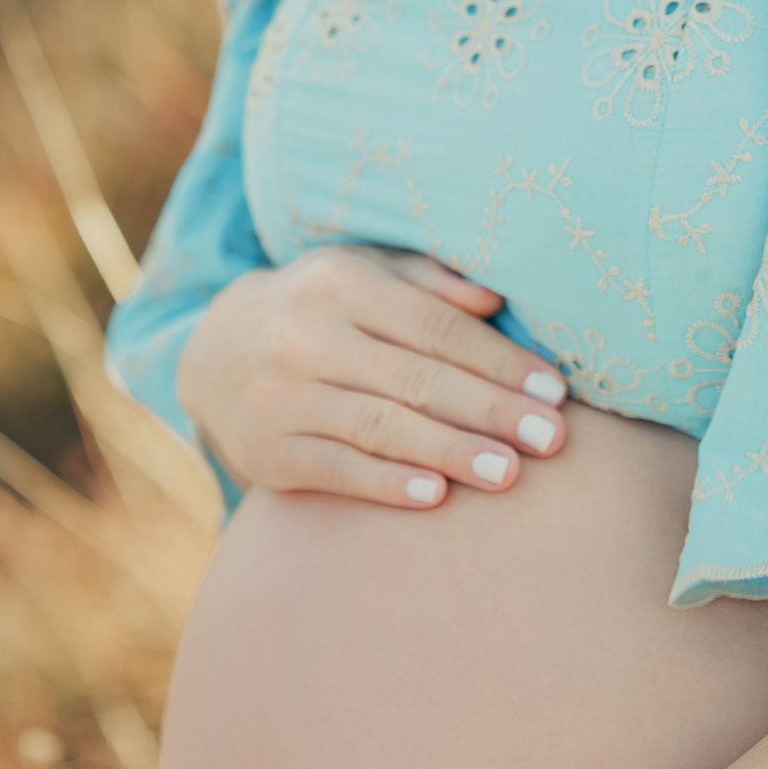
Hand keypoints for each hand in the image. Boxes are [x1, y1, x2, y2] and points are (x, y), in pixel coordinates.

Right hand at [177, 244, 566, 507]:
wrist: (213, 352)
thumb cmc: (321, 309)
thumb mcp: (365, 272)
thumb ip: (430, 282)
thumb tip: (494, 299)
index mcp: (339, 282)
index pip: (434, 327)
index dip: (499, 361)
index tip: (554, 391)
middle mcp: (302, 336)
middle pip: (415, 379)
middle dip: (490, 411)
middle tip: (551, 439)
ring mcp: (278, 397)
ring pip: (380, 427)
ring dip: (450, 452)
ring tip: (509, 473)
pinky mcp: (265, 452)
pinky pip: (335, 470)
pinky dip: (386, 484)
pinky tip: (434, 495)